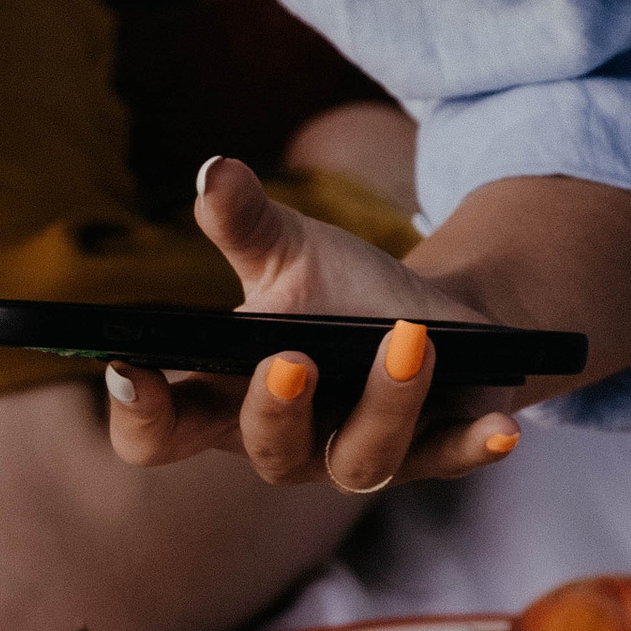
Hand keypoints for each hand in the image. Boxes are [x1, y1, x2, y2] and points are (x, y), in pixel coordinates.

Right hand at [100, 154, 540, 495]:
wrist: (436, 321)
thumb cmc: (340, 295)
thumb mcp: (293, 254)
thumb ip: (246, 223)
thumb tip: (212, 171)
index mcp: (225, 402)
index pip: (161, 430)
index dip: (141, 411)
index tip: (130, 368)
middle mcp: (287, 445)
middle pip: (266, 451)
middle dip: (276, 410)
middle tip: (291, 360)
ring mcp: (360, 457)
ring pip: (361, 460)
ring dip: (385, 406)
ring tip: (409, 345)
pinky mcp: (435, 452)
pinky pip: (450, 458)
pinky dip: (471, 445)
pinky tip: (500, 427)